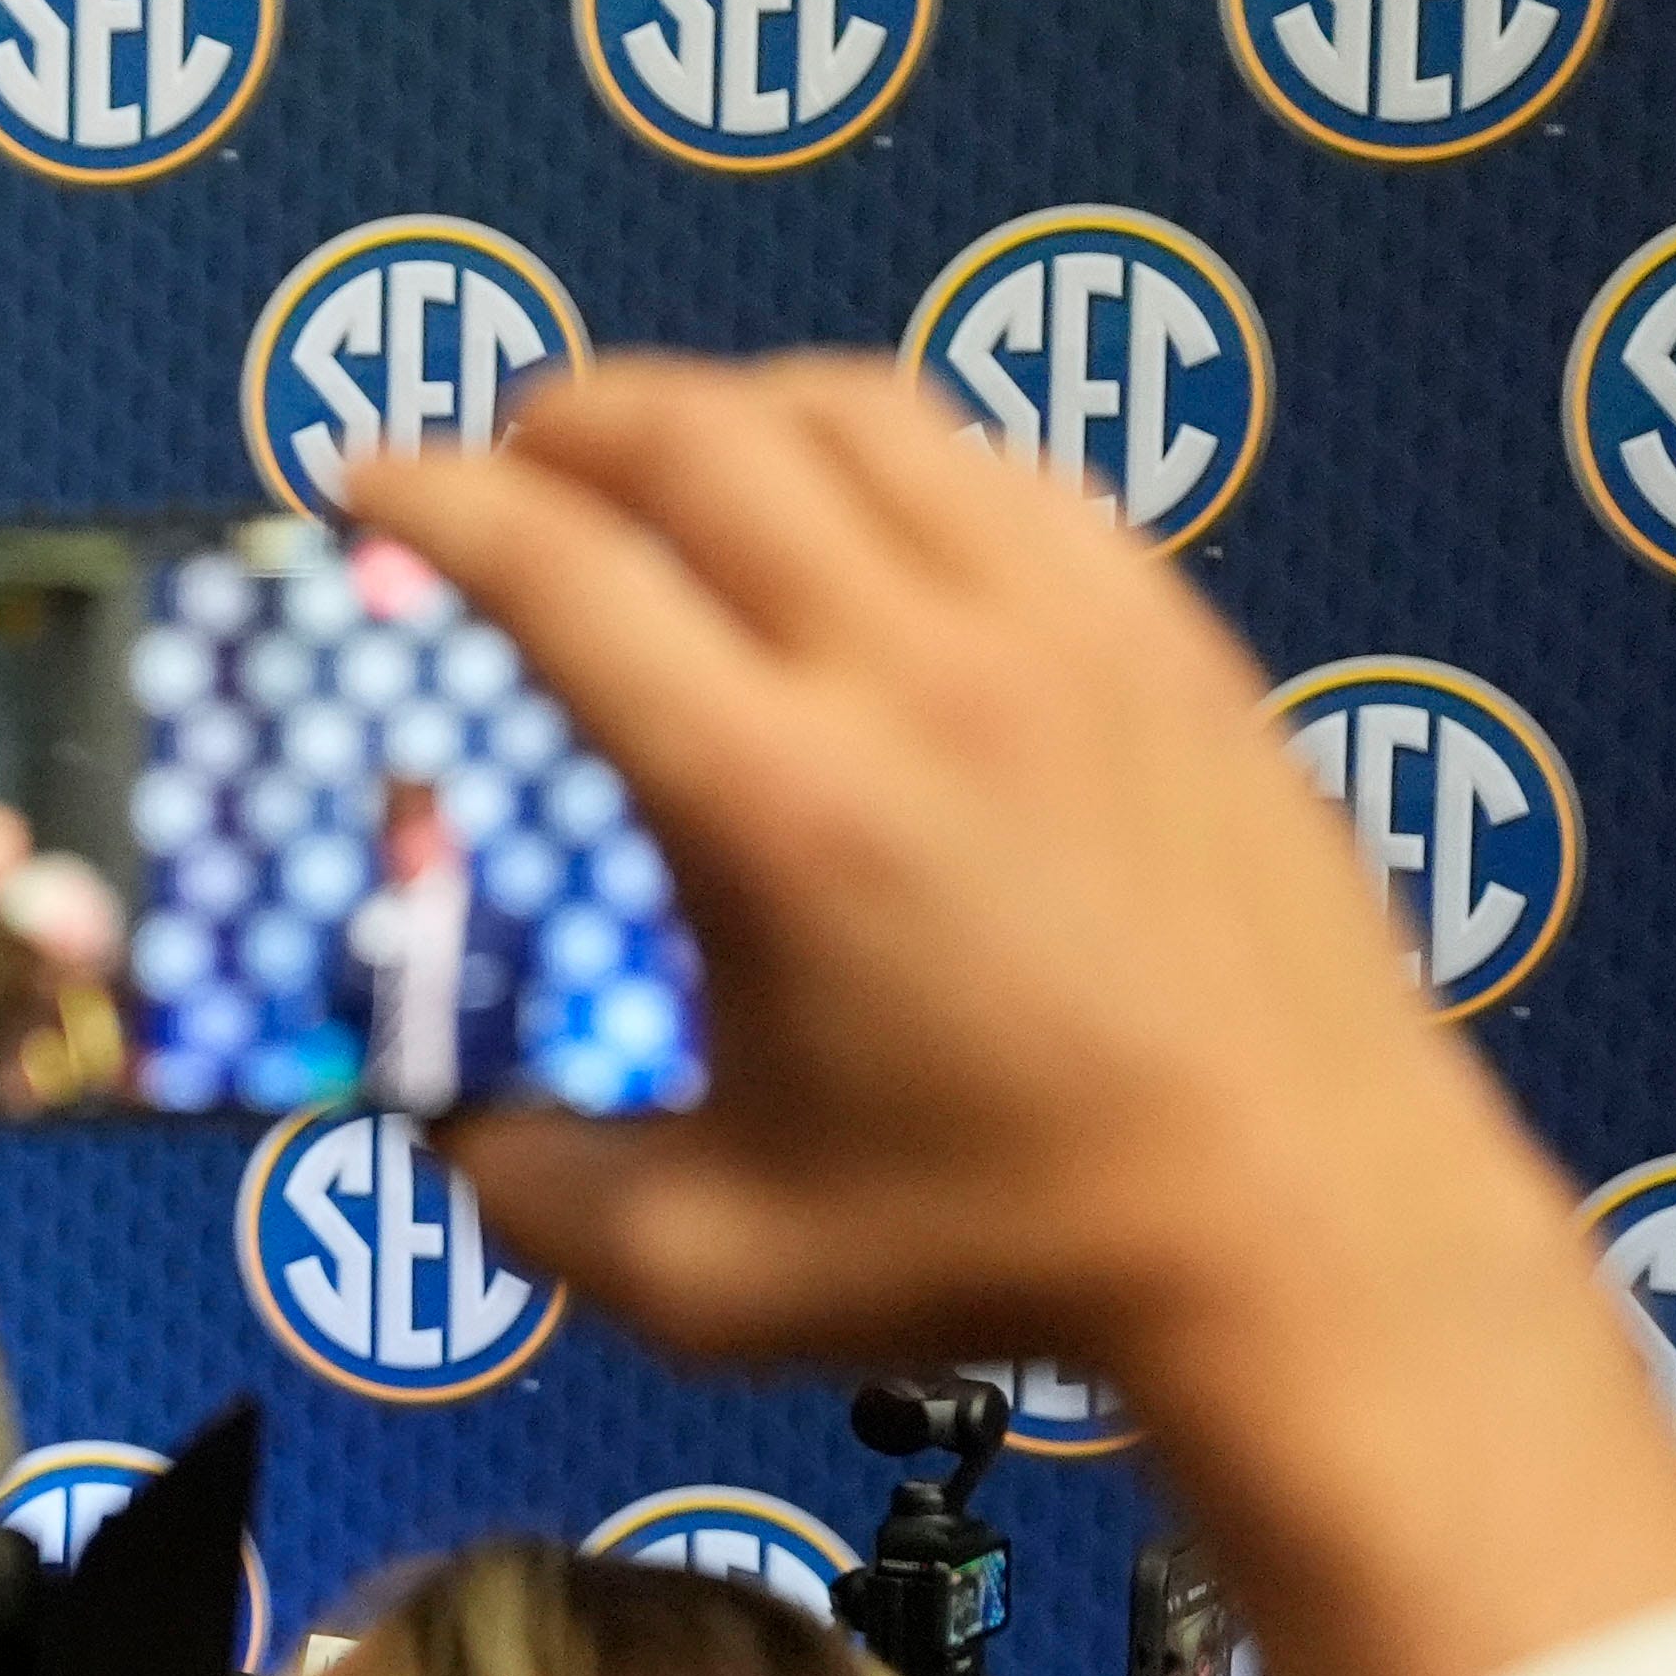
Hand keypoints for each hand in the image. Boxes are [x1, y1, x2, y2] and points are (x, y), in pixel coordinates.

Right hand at [340, 358, 1527, 1379]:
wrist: (1306, 1230)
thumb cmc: (998, 1250)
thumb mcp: (708, 1269)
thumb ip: (529, 1193)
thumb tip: (440, 1124)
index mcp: (773, 804)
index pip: (558, 570)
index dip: (436, 497)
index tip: (369, 478)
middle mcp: (909, 667)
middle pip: (696, 437)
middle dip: (561, 417)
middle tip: (500, 455)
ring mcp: (1059, 625)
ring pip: (853, 412)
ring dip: (721, 405)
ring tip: (665, 455)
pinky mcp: (1164, 628)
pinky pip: (991, 466)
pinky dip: (881, 450)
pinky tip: (859, 515)